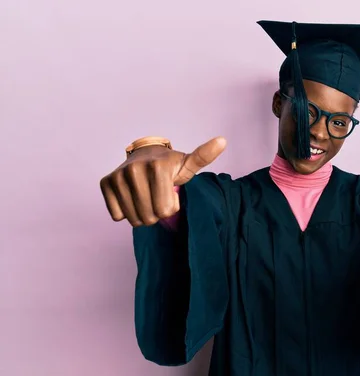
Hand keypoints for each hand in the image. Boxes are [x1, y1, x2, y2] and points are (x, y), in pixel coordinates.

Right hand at [99, 137, 226, 226]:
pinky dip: (126, 212)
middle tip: (158, 197)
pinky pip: (117, 216)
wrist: (144, 155)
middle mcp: (134, 169)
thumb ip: (204, 156)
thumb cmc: (169, 165)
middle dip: (156, 213)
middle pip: (149, 217)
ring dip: (142, 214)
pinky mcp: (105, 183)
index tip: (171, 192)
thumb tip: (223, 141)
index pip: (165, 211)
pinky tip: (132, 197)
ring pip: (133, 219)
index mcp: (158, 166)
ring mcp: (117, 176)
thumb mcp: (187, 164)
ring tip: (147, 198)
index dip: (170, 207)